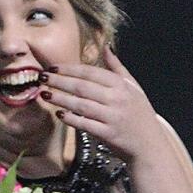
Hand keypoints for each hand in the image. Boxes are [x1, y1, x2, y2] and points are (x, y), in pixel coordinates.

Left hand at [40, 48, 167, 161]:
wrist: (150, 145)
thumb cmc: (140, 114)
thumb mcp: (133, 87)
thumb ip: (117, 67)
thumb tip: (106, 47)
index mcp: (122, 85)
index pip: (91, 72)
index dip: (70, 69)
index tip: (53, 68)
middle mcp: (117, 99)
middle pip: (82, 87)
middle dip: (60, 81)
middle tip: (42, 78)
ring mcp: (113, 117)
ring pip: (81, 105)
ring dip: (61, 99)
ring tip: (45, 95)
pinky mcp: (108, 134)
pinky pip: (85, 124)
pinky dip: (72, 119)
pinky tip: (59, 114)